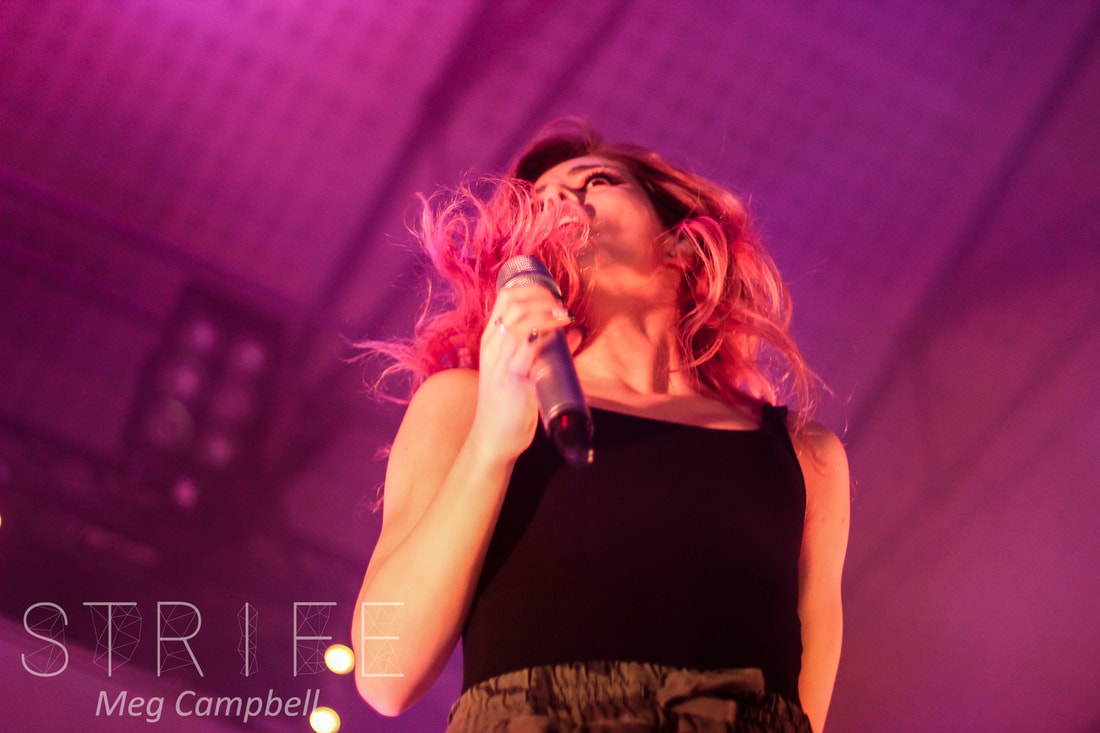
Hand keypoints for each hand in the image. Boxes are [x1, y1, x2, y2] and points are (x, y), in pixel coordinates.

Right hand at [469, 283, 572, 461]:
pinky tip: (560, 331)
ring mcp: (501, 362)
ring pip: (519, 321)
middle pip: (513, 303)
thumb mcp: (522, 370)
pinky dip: (545, 333)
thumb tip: (574, 331)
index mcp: (491, 341)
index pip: (505, 298)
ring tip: (564, 315)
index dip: (531, 288)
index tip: (553, 293)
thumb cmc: (509, 404)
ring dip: (546, 311)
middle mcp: (493, 347)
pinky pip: (527, 348)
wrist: (493, 438)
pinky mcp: (513, 380)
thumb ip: (544, 348)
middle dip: (542, 296)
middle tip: (562, 305)